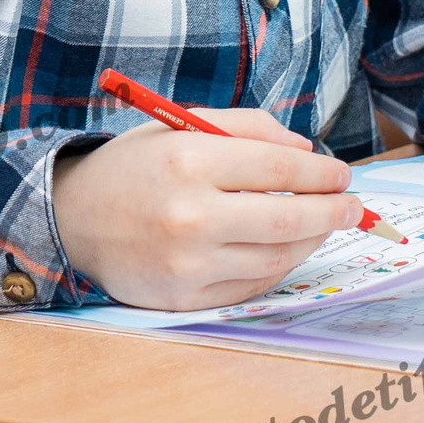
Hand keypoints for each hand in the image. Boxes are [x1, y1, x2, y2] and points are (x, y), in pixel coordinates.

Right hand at [50, 108, 362, 310]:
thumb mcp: (181, 124)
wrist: (72, 220)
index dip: (321, 173)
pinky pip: (251, 284)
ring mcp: (187, 263)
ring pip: (276, 257)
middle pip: (287, 219)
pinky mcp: (183, 298)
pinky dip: (279, 266)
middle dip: (331, 212)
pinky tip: (289, 248)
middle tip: (351, 205)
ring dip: (312, 241)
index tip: (342, 174)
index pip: (279, 169)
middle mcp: (188, 215)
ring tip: (324, 225)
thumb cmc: (135, 167)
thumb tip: (307, 153)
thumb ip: (248, 127)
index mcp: (188, 160)